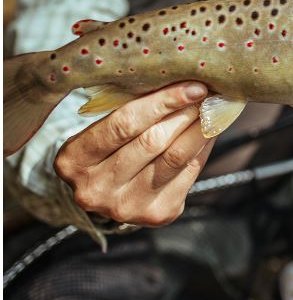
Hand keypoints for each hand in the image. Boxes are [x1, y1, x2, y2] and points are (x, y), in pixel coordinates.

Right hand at [54, 82, 213, 226]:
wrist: (108, 193)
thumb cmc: (109, 147)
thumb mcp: (103, 128)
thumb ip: (135, 110)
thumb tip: (186, 86)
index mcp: (74, 160)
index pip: (124, 124)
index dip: (163, 102)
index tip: (192, 86)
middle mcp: (96, 189)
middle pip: (152, 141)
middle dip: (185, 113)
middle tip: (206, 94)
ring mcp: (126, 207)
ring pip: (175, 158)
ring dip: (199, 129)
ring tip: (212, 109)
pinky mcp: (158, 214)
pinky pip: (189, 173)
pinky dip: (203, 147)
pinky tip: (209, 130)